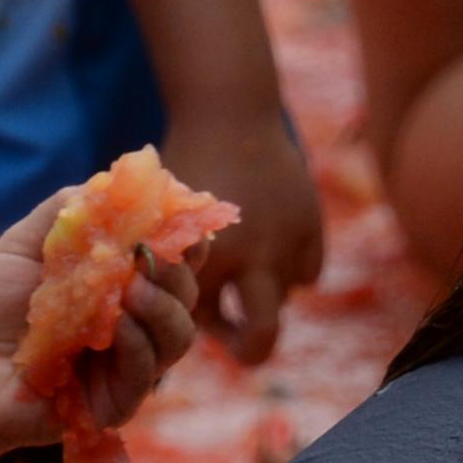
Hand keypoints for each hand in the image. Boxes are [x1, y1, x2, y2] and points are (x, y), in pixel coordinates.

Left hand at [0, 187, 202, 457]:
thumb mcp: (23, 245)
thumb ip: (64, 212)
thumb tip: (112, 183)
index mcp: (120, 282)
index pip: (174, 258)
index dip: (184, 236)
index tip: (179, 216)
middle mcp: (134, 321)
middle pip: (184, 294)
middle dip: (174, 269)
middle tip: (148, 253)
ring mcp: (128, 364)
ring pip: (177, 334)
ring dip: (162, 306)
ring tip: (134, 288)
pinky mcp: (114, 402)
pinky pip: (144, 373)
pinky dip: (136, 344)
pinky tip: (116, 325)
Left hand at [162, 104, 324, 364]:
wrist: (228, 113)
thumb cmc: (183, 165)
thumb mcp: (161, 215)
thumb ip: (162, 261)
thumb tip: (150, 310)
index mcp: (205, 258)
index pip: (203, 323)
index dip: (195, 329)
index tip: (193, 327)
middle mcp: (251, 258)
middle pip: (261, 337)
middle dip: (248, 349)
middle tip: (240, 346)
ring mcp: (287, 244)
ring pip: (283, 300)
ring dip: (266, 294)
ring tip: (248, 277)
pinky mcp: (313, 227)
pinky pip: (308, 274)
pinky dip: (292, 269)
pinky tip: (272, 252)